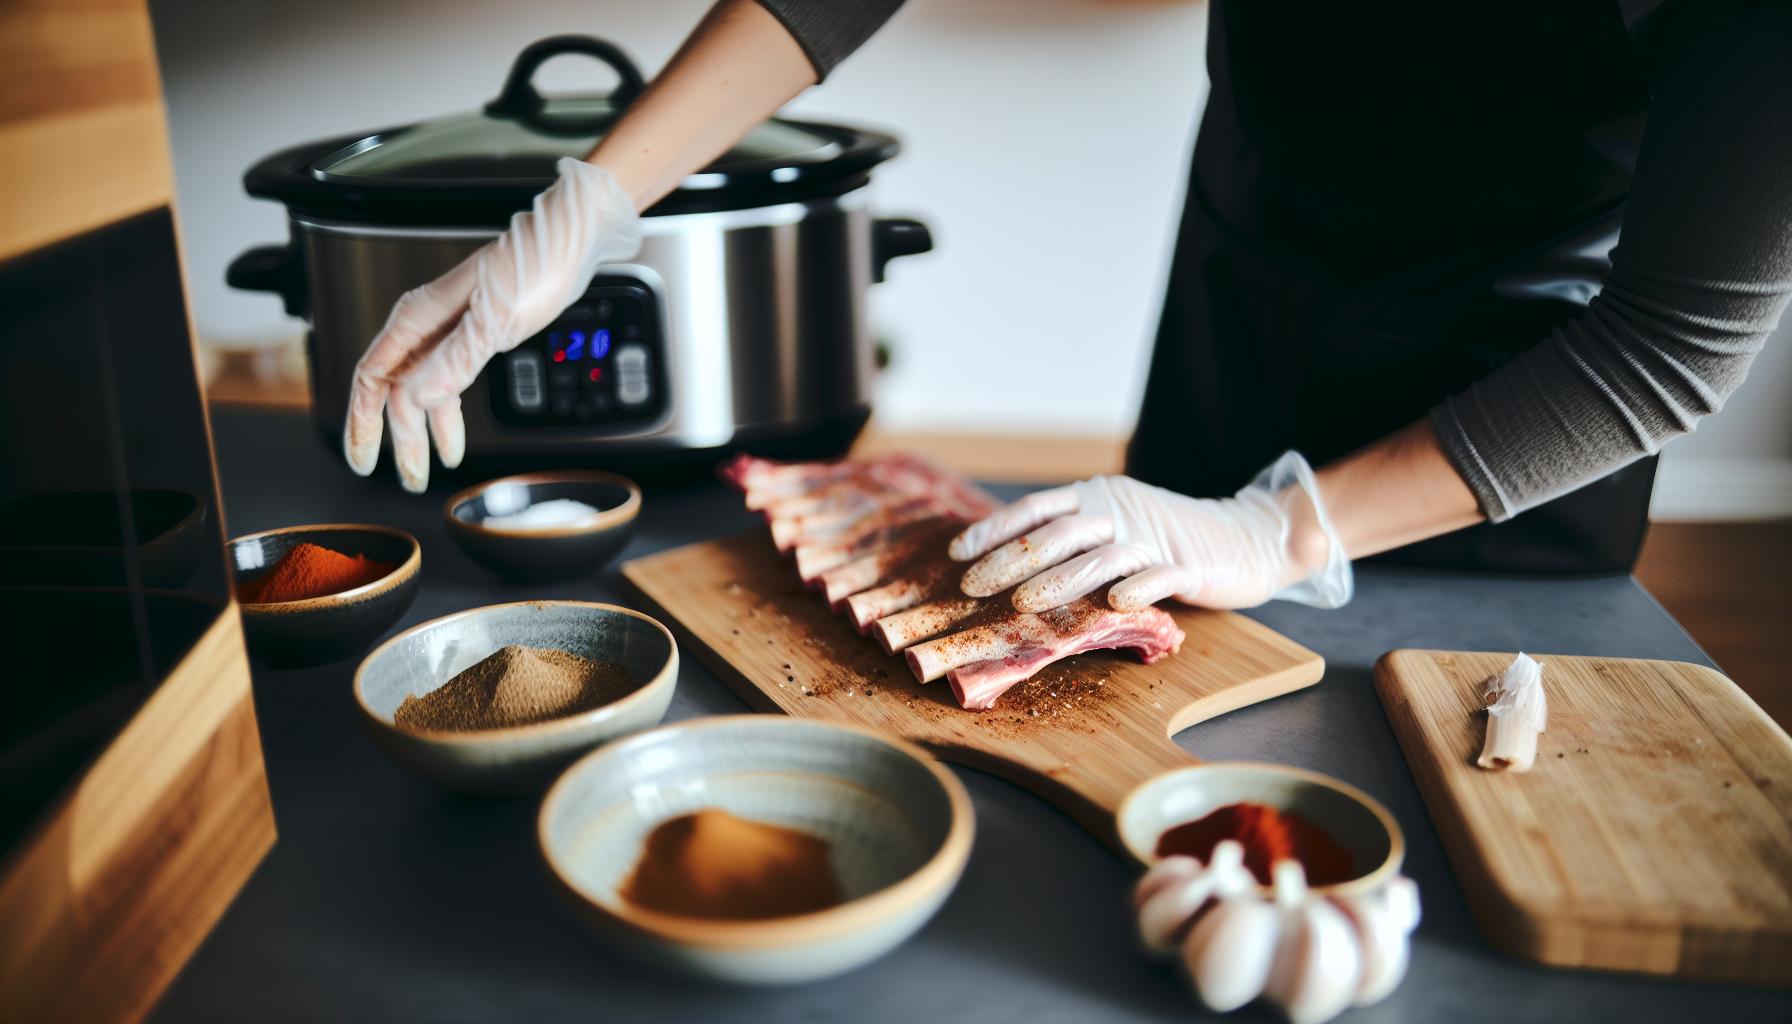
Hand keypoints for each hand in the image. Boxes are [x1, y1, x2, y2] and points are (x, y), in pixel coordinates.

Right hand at [342, 158, 641, 491]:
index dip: (364, 423)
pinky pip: (448, 379)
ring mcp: (450, 329)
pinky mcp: (476, 333)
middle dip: (395, 438)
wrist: (572, 241)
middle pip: (393, 390)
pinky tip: (453, 437)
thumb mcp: (495, 320)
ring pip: (421, 389)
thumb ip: (454, 360)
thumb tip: (417, 399)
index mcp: (418, 317)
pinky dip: (447, 413)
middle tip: (405, 477)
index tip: (363, 460)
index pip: (373, 378)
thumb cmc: (536, 264)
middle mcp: (426, 323)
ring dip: (423, 432)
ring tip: (429, 467)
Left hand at [948, 451, 1352, 611]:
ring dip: (1060, 581)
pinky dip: (1136, 589)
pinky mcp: (1188, 566)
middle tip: (973, 586)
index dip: (995, 528)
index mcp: (1096, 499)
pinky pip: (1158, 577)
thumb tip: (1002, 562)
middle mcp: (1118, 513)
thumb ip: (1068, 541)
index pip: (1037, 509)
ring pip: (1100, 558)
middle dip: (1011, 560)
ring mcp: (1153, 538)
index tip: (957, 552)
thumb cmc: (1163, 540)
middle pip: (1058, 534)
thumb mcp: (1111, 529)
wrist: (1244, 537)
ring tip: (1024, 603)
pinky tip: (1114, 605)